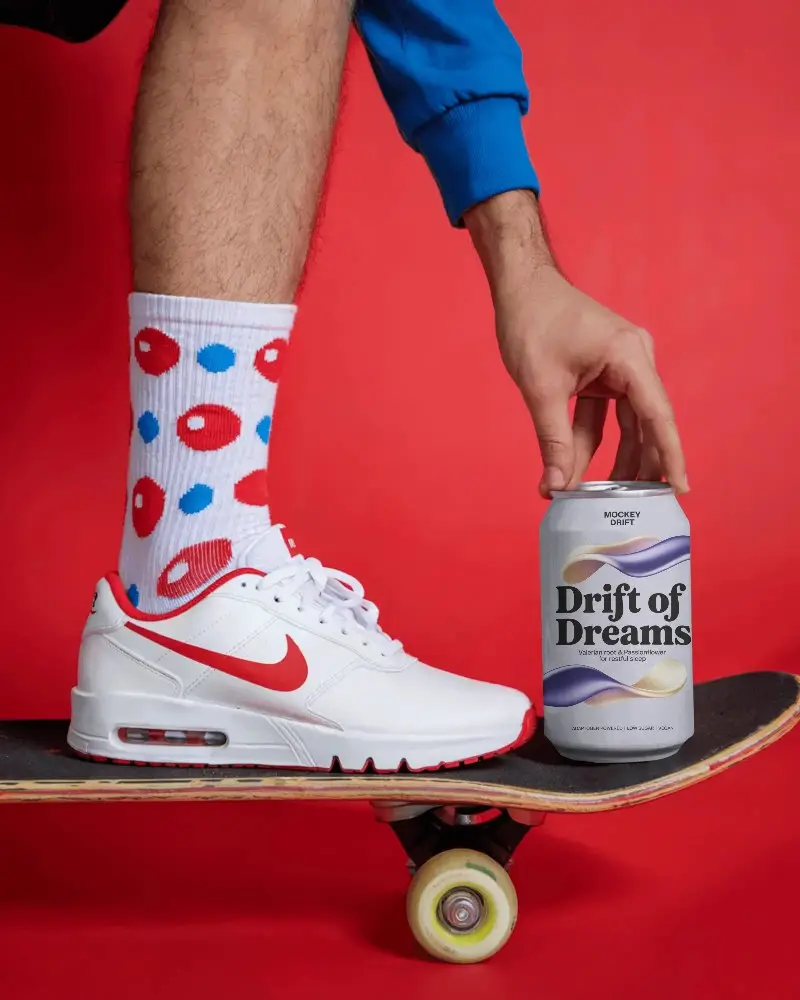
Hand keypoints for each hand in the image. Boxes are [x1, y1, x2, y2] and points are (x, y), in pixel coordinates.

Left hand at [464, 190, 687, 497]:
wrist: (520, 286)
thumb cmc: (531, 322)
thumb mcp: (541, 387)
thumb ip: (552, 440)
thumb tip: (556, 486)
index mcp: (629, 356)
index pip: (657, 415)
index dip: (670, 455)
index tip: (680, 488)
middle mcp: (634, 359)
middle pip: (645, 424)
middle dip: (637, 466)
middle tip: (633, 508)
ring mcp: (620, 366)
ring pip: (624, 424)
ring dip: (610, 459)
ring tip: (599, 498)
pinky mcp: (604, 372)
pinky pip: (605, 415)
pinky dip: (591, 441)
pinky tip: (576, 471)